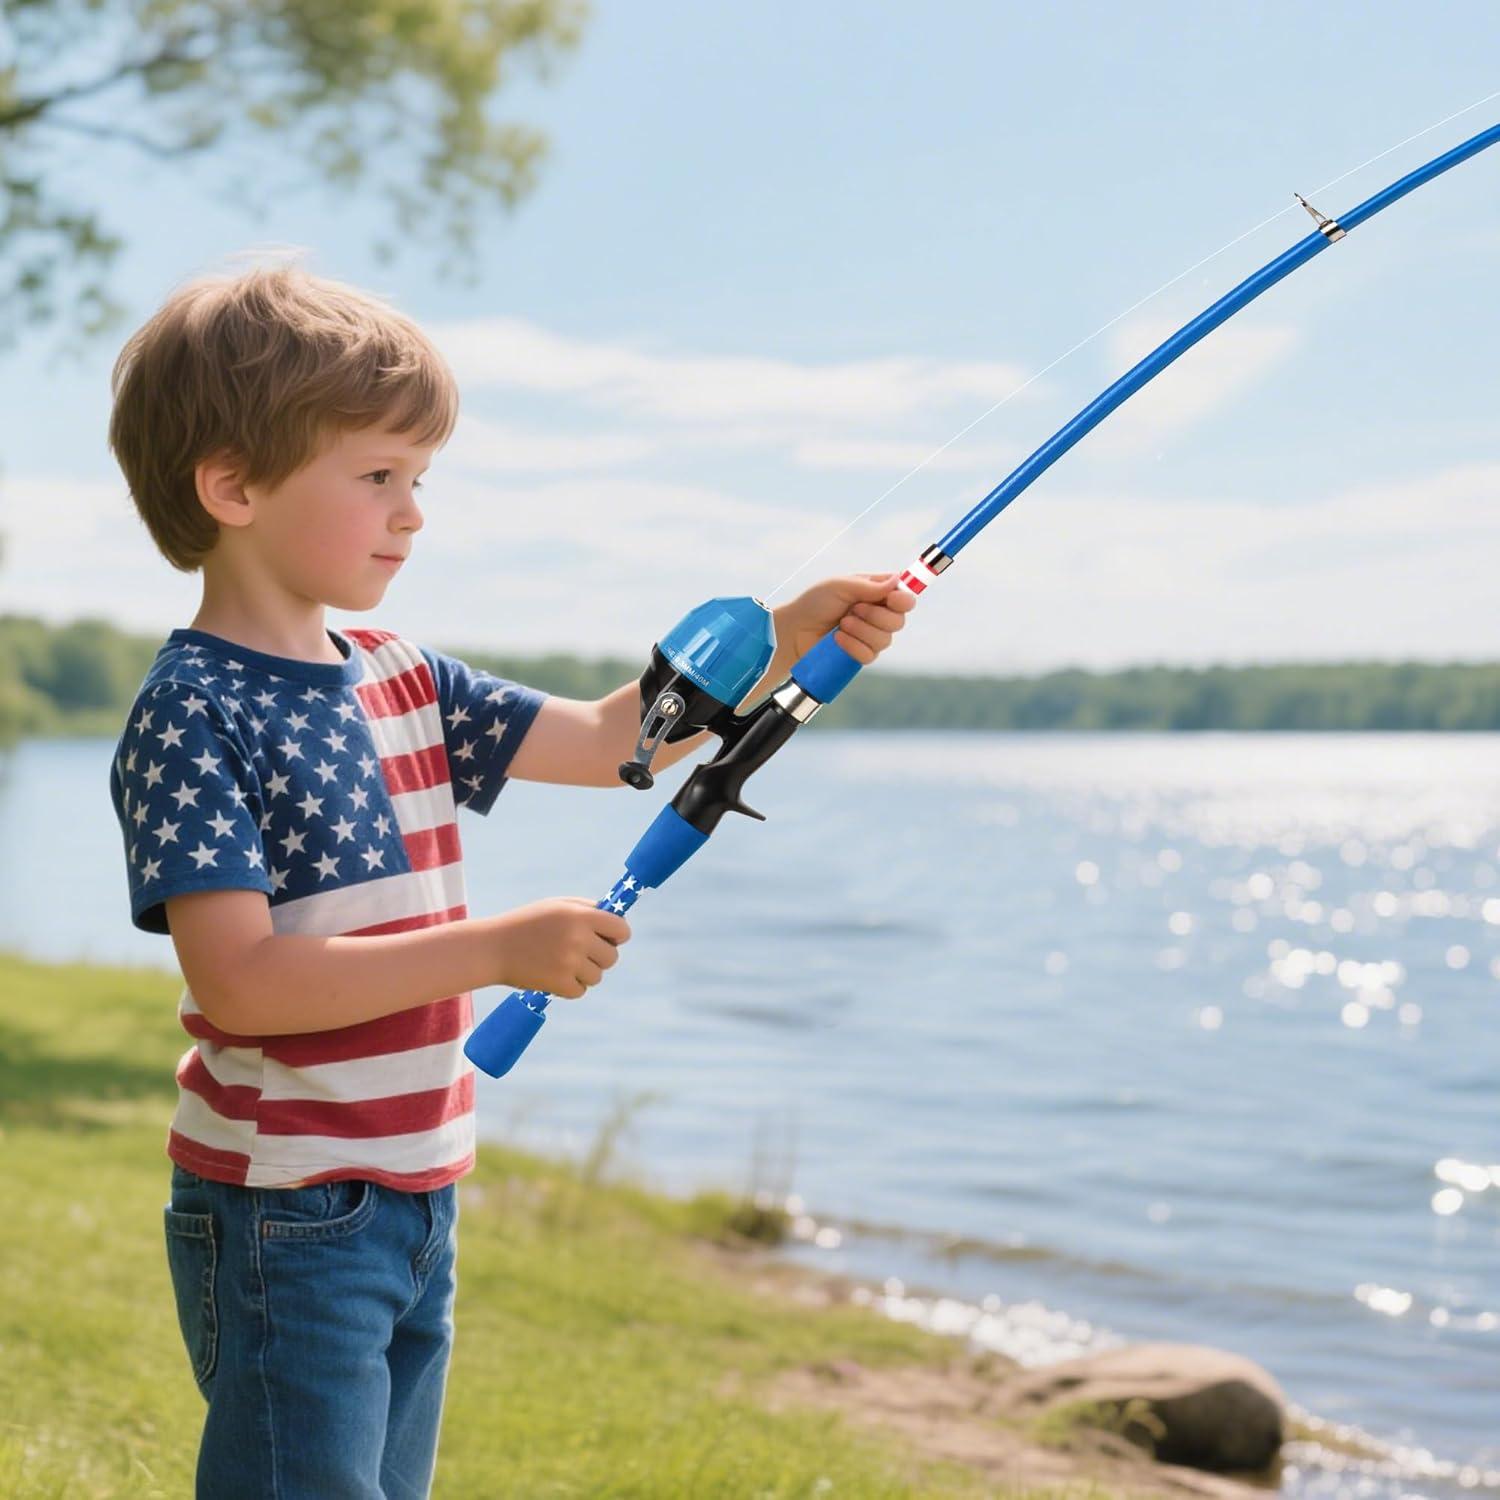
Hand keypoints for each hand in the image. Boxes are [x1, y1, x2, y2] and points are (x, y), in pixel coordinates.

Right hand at [490, 898, 630, 999]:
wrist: (493, 948)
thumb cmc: (527, 923)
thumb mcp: (557, 906)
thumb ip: (587, 909)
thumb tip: (618, 921)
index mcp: (580, 915)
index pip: (621, 929)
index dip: (618, 935)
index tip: (610, 938)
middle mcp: (578, 938)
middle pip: (612, 957)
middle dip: (600, 956)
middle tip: (581, 952)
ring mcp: (570, 962)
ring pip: (597, 976)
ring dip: (584, 973)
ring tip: (561, 962)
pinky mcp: (560, 984)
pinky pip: (581, 990)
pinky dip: (570, 986)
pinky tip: (552, 974)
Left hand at [775, 571, 915, 665]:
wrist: (795, 629)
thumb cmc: (815, 603)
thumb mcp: (840, 586)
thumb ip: (870, 586)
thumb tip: (898, 580)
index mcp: (875, 594)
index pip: (904, 598)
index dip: (903, 600)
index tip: (892, 600)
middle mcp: (877, 615)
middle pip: (899, 621)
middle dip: (876, 615)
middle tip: (854, 609)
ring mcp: (870, 637)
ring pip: (885, 640)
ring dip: (862, 630)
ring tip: (842, 624)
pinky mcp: (860, 655)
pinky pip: (870, 655)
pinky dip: (853, 646)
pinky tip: (838, 639)